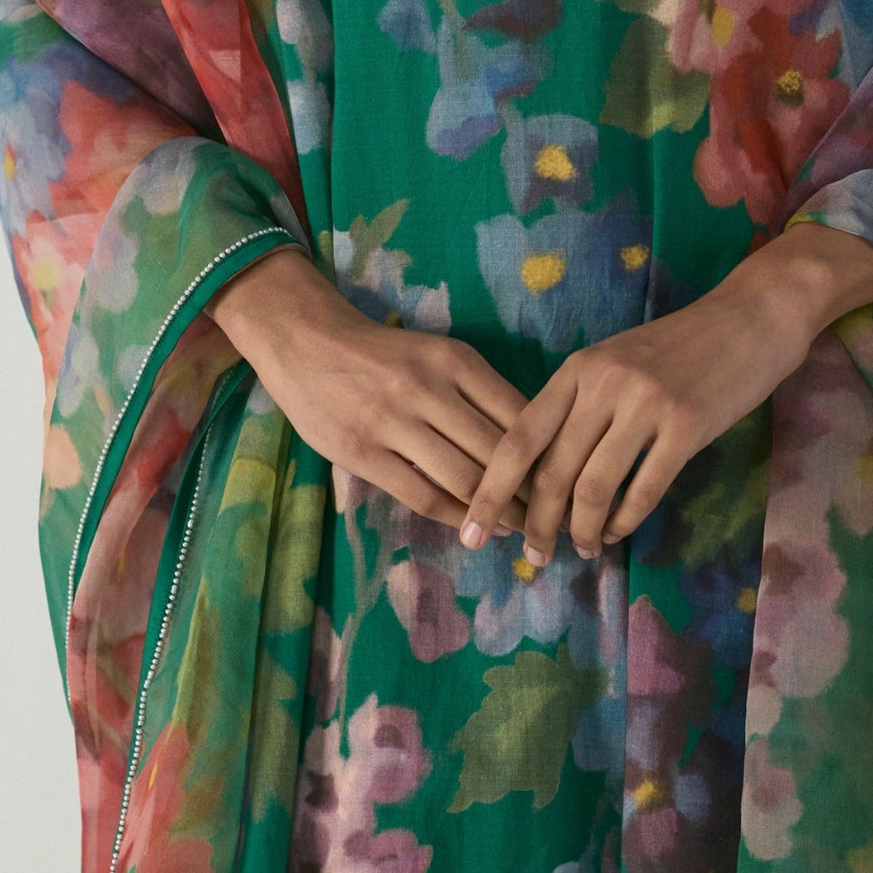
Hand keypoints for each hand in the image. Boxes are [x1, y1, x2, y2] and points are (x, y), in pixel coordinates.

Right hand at [206, 246, 531, 527]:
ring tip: (518, 530)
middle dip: (531, 491)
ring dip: (497, 512)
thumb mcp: (436, 354)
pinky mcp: (363, 452)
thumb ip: (475, 391)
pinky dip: (455, 516)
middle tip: (552, 518)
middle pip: (498, 451)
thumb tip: (528, 441)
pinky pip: (422, 495)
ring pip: (465, 478)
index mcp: (455, 360)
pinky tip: (472, 529)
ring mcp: (393, 421)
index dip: (547, 453)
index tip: (565, 480)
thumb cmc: (381, 354)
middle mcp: (429, 388)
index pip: (518, 414)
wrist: (307, 342)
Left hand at [458, 220, 872, 560]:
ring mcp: (646, 405)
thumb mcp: (614, 362)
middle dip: (534, 524)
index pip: (518, 439)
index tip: (470, 529)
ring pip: (593, 488)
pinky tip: (620, 532)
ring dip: (582, 530)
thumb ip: (578, 406)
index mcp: (577, 370)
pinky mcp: (687, 427)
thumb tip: (540, 473)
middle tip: (531, 557)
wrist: (750, 317)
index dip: (490, 490)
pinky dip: (625, 521)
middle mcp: (603, 385)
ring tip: (583, 549)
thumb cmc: (679, 345)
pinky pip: (644, 489)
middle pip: (550, 471)